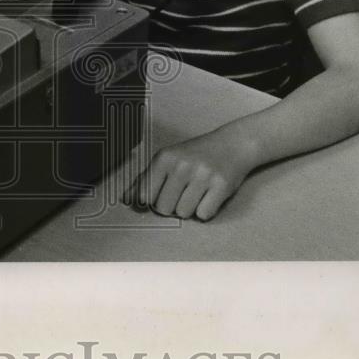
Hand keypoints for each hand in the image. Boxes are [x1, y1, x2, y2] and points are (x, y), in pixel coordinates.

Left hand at [122, 125, 259, 220]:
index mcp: (165, 157)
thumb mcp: (168, 159)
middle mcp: (182, 165)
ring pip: (183, 213)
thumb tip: (125, 199)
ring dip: (189, 208)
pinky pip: (204, 215)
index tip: (160, 194)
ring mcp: (202, 175)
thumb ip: (145, 179)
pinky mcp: (221, 186)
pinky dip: (206, 210)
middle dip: (171, 206)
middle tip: (183, 190)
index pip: (145, 196)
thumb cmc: (195, 155)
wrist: (233, 143)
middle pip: (163, 208)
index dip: (151, 201)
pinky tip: (209, 195)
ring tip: (197, 191)